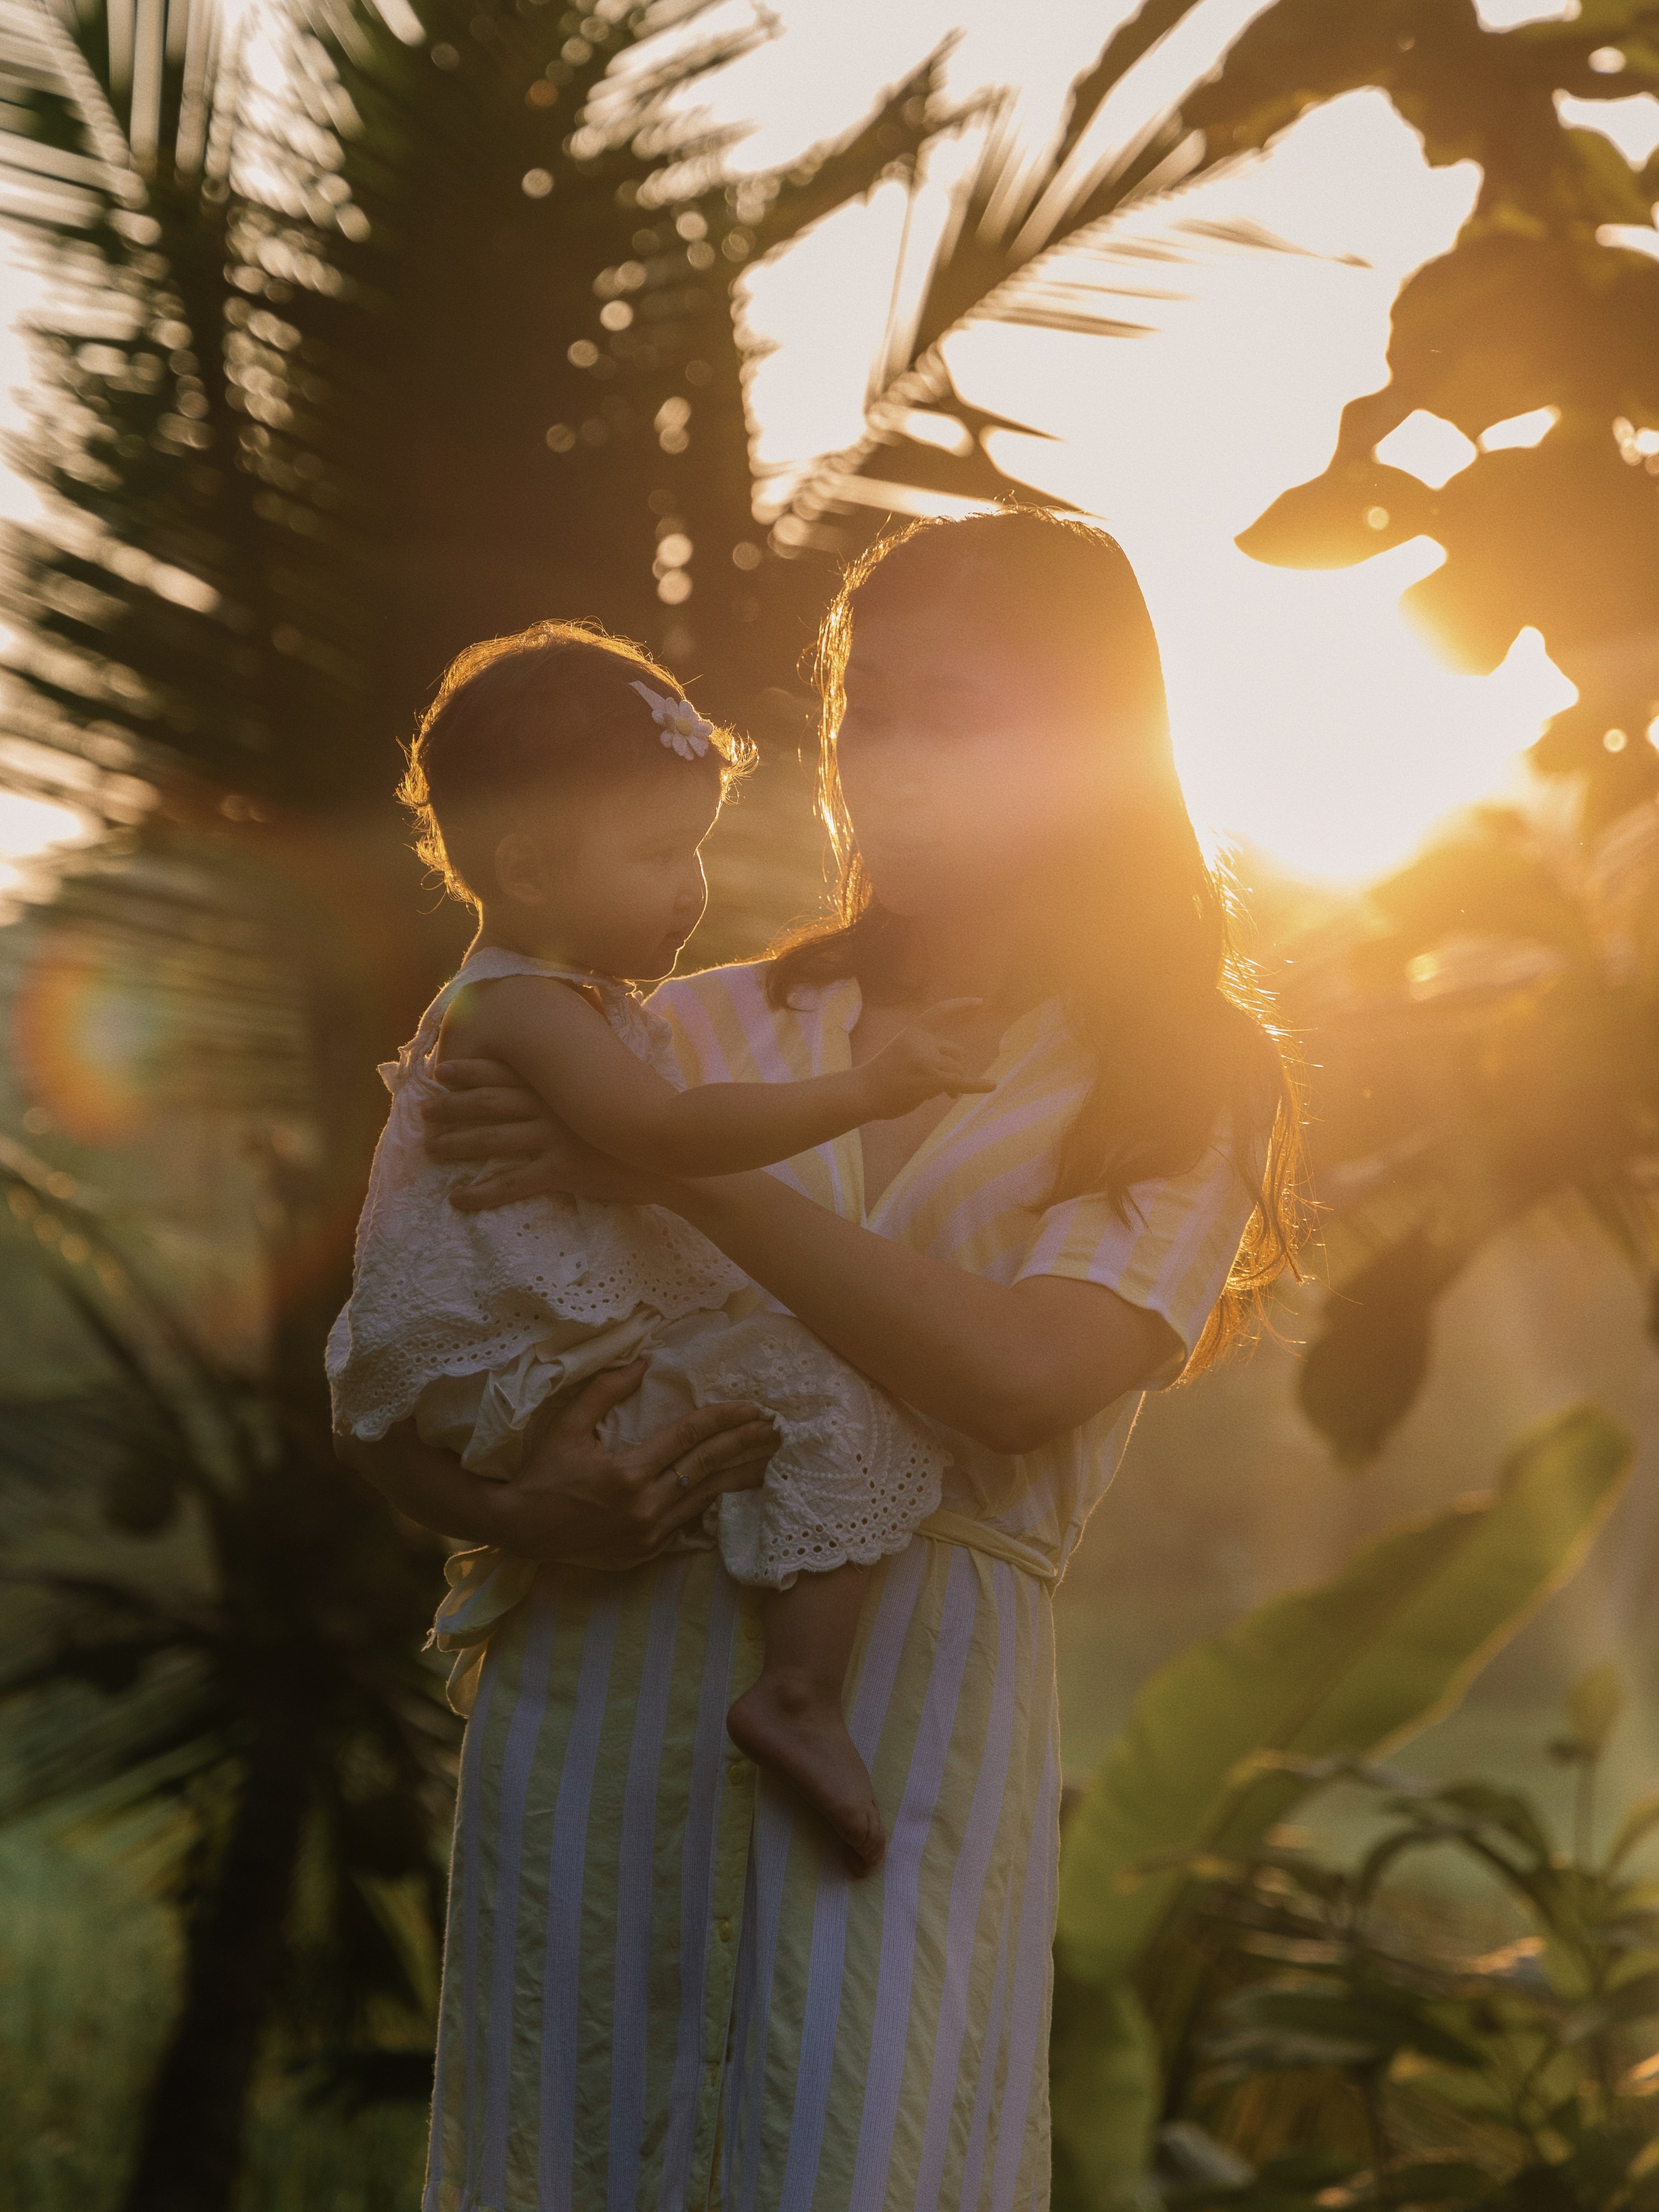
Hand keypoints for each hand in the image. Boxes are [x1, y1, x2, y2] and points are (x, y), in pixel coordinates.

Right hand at [348, 1362, 777, 1567]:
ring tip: (770, 1456)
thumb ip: (605, 1391)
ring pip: (706, 1498)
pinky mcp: (646, 1551)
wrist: (518, 1529)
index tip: (753, 1407)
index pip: (688, 1439)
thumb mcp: (567, 1425)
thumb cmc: (540, 1472)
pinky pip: (690, 1521)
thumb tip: (642, 1361)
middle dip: (745, 1445)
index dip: (724, 1420)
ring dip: (741, 1474)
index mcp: (625, 1473)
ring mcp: (647, 1534)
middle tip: (777, 1428)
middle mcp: (642, 1507)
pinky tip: (736, 1488)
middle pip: (707, 1468)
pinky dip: (715, 1501)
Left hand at [425, 1057, 663, 1209]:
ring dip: (457, 1145)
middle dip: (452, 1108)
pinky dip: (480, 1192)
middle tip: (424, 1112)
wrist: (669, 1152)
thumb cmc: (640, 1118)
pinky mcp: (560, 1171)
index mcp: (559, 1085)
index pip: (504, 1072)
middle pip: (488, 1104)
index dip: (468, 1070)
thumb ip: (581, 1078)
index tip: (440, 1072)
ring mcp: (553, 1138)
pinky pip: (510, 1184)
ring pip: (492, 1141)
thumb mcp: (609, 1087)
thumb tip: (565, 1068)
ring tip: (431, 1150)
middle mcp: (550, 1107)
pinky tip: (458, 1198)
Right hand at [860, 999, 997, 1119]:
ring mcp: (926, 1059)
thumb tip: (958, 1078)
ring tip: (928, 1094)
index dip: (961, 1006)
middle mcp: (921, 1041)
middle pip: (957, 1053)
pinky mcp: (930, 1078)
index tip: (979, 1002)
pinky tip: (992, 1086)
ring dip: (950, 1086)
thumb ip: (928, 1055)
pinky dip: (978, 1086)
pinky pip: (962, 1082)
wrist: (864, 1092)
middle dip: (952, 1070)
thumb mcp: (903, 1052)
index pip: (940, 1012)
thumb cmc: (883, 1077)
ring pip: (958, 1071)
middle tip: (937, 1087)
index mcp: (914, 1031)